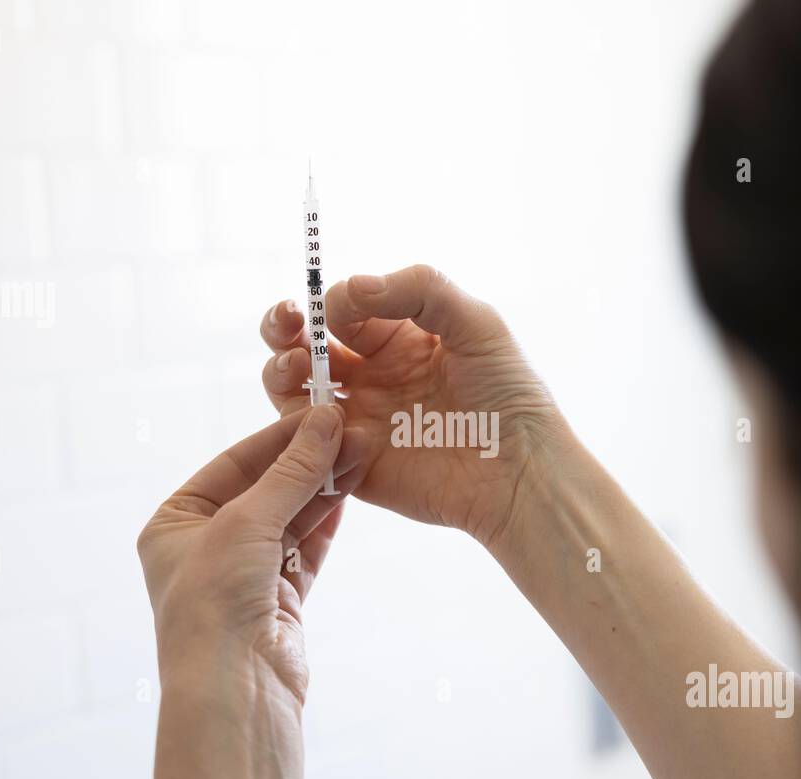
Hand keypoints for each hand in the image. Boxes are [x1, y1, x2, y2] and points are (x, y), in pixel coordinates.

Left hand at [136, 405, 367, 703]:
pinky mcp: (278, 600)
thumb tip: (326, 421)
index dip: (279, 437)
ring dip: (324, 487)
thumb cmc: (214, 605)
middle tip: (353, 430)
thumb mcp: (248, 523)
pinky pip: (306, 549)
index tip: (322, 412)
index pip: (233, 464)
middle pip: (266, 488)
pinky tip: (349, 491)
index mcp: (174, 524)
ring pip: (291, 517)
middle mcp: (205, 547)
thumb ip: (292, 472)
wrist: (235, 693)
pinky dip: (326, 522)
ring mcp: (243, 574)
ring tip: (362, 453)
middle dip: (309, 461)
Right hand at [259, 265, 568, 546]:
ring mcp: (360, 419)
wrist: (519, 470)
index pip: (345, 310)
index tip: (340, 309)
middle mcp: (373, 375)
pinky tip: (327, 416)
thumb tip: (352, 285)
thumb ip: (419, 289)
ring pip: (294, 390)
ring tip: (297, 368)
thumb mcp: (476, 321)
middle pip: (305, 345)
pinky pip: (307, 442)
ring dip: (281, 372)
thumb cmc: (509, 393)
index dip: (334, 303)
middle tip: (286, 323)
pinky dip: (301, 424)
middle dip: (284, 328)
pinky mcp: (351, 463)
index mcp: (400, 337)